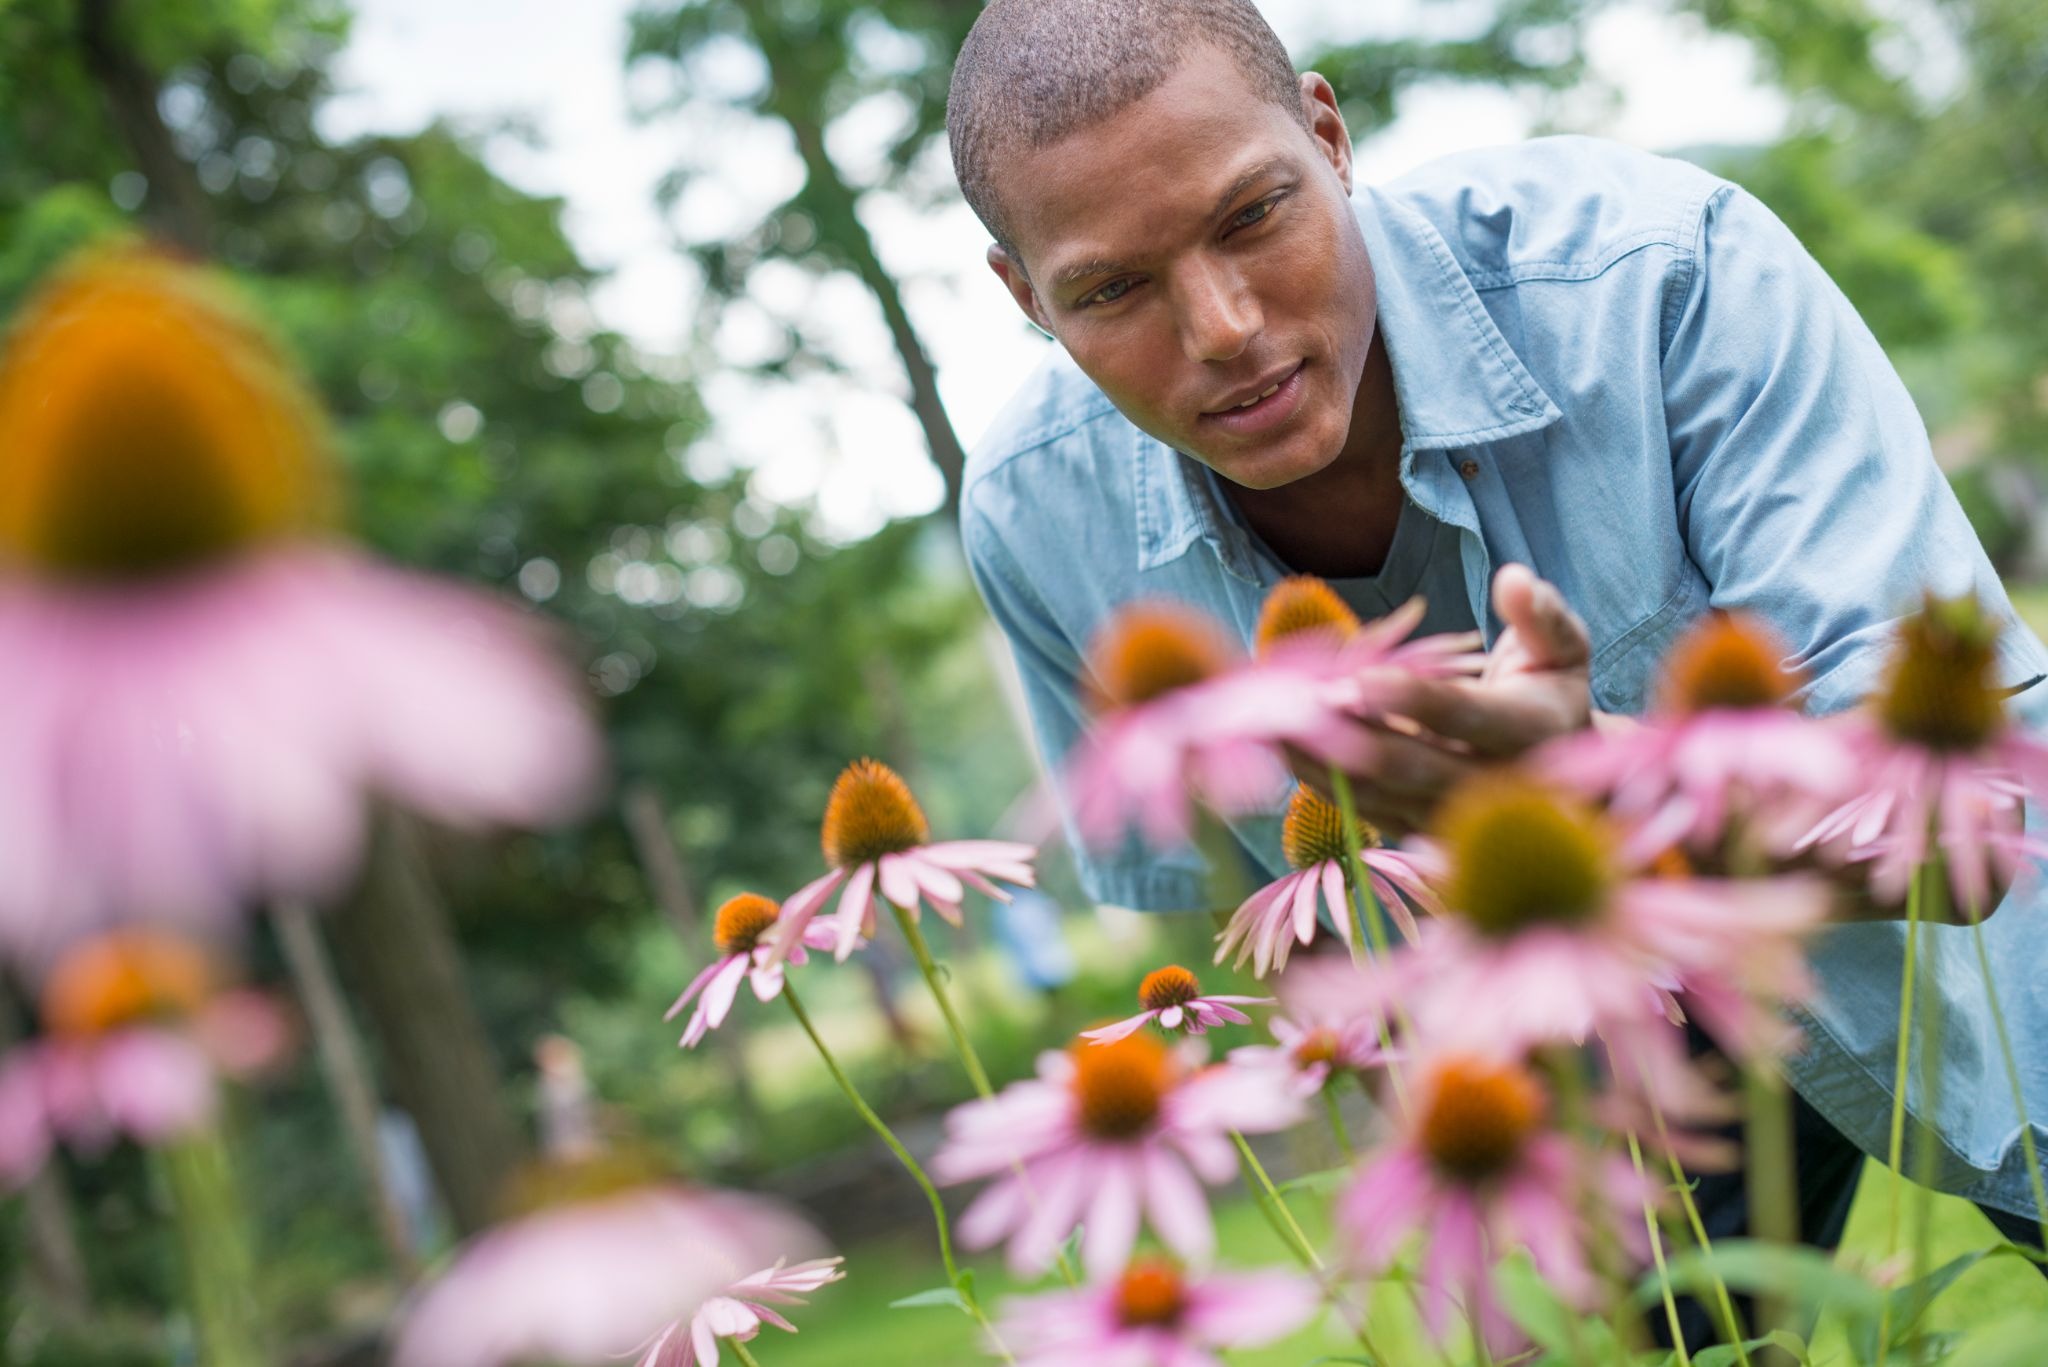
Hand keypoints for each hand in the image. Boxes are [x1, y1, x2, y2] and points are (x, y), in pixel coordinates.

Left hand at [1289, 564, 1594, 834]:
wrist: (1559, 772)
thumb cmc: (1550, 692)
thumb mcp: (1562, 648)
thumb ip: (1542, 616)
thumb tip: (1513, 580)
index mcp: (1532, 732)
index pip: (1468, 716)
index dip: (1416, 700)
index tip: (1362, 678)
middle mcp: (1493, 785)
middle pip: (1412, 766)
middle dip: (1349, 735)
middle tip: (1292, 703)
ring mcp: (1453, 816)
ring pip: (1377, 793)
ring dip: (1318, 759)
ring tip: (1265, 723)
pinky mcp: (1418, 829)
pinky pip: (1362, 808)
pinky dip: (1320, 779)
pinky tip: (1277, 746)